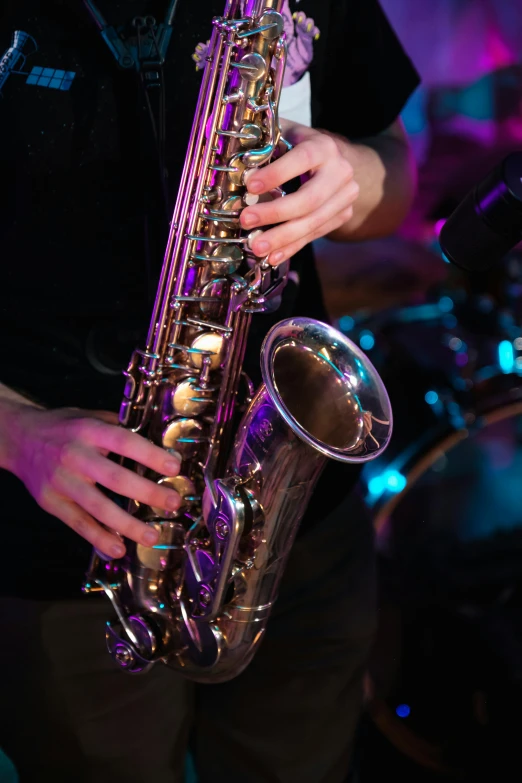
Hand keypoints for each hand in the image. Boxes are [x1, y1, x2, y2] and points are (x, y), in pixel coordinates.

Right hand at [6, 406, 180, 557]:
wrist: (20, 439)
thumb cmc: (65, 428)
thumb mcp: (91, 417)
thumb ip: (120, 429)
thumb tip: (160, 445)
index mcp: (89, 431)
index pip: (124, 442)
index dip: (150, 455)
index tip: (174, 467)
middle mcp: (74, 456)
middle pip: (114, 478)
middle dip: (147, 493)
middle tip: (173, 503)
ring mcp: (61, 481)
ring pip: (97, 507)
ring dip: (127, 524)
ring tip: (151, 536)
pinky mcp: (50, 502)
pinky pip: (78, 523)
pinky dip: (98, 538)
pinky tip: (117, 549)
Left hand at [240, 119, 359, 265]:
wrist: (335, 162)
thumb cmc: (300, 148)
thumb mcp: (284, 137)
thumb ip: (265, 149)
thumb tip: (235, 172)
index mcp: (323, 147)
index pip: (303, 159)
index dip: (277, 174)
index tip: (250, 186)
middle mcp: (340, 172)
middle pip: (309, 199)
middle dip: (275, 213)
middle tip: (246, 221)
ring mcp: (344, 196)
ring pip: (313, 222)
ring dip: (282, 238)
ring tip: (257, 246)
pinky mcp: (342, 216)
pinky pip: (314, 235)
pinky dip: (291, 247)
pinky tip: (273, 256)